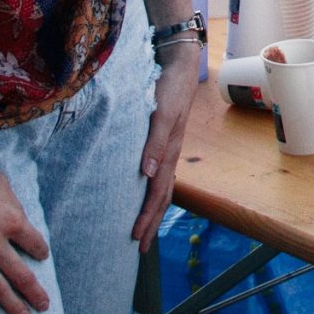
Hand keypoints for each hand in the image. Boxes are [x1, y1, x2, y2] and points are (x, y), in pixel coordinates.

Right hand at [0, 139, 50, 313]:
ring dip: (12, 305)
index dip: (41, 252)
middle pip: (21, 274)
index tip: (41, 256)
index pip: (35, 244)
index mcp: (11, 219)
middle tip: (45, 306)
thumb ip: (12, 206)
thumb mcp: (1, 183)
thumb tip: (17, 221)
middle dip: (35, 292)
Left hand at [132, 50, 199, 241]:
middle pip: (161, 198)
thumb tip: (146, 173)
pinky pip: (158, 175)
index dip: (146, 217)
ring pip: (161, 188)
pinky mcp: (162, 141)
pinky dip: (152, 192)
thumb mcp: (162, 113)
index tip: (135, 238)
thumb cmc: (169, 88)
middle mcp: (169, 155)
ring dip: (153, 212)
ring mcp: (167, 149)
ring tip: (143, 229)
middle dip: (151, 224)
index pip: (156, 194)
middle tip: (140, 248)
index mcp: (169, 153)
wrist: (179, 65)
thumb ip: (155, 142)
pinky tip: (144, 193)